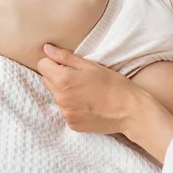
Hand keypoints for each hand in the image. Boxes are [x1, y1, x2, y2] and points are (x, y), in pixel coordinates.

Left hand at [38, 44, 172, 162]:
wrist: (130, 111)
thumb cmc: (113, 84)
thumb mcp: (90, 65)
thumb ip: (65, 57)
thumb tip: (46, 48)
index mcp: (63, 80)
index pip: (42, 65)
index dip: (53, 62)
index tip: (66, 64)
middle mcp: (60, 98)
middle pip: (47, 80)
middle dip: (57, 76)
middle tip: (79, 77)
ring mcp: (65, 113)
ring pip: (56, 96)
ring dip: (65, 92)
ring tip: (86, 91)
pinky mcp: (71, 124)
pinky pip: (65, 110)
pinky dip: (72, 106)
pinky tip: (88, 104)